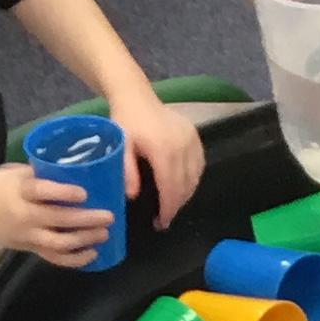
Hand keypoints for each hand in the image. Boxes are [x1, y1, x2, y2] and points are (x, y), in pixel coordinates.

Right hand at [0, 160, 111, 265]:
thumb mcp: (15, 173)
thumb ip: (41, 174)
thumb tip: (73, 172)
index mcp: (20, 191)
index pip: (41, 191)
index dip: (62, 193)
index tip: (83, 193)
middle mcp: (25, 215)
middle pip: (59, 219)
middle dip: (87, 220)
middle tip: (109, 216)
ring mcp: (28, 235)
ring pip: (60, 243)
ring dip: (85, 240)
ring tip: (104, 233)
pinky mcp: (30, 249)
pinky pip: (54, 258)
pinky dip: (75, 259)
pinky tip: (92, 254)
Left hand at [112, 89, 204, 226]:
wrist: (137, 97)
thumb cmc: (125, 122)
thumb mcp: (120, 145)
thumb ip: (127, 171)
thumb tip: (133, 196)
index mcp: (164, 150)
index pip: (171, 187)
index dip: (168, 209)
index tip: (161, 223)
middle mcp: (183, 146)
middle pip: (184, 186)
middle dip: (175, 206)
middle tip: (163, 219)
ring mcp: (192, 141)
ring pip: (194, 178)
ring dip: (184, 195)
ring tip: (170, 206)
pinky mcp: (196, 138)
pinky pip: (199, 166)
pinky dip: (192, 181)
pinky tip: (180, 187)